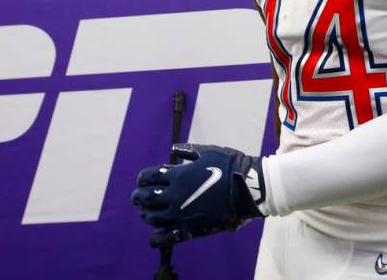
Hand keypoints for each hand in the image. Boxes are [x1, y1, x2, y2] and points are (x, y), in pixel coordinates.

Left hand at [131, 143, 264, 247]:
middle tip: (138, 197)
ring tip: (146, 213)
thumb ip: (188, 150)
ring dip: (146, 214)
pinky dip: (156, 238)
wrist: (249, 188)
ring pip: (152, 218)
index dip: (142, 179)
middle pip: (145, 198)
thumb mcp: (208, 151)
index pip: (147, 177)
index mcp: (178, 176)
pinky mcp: (190, 229)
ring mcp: (181, 214)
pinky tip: (154, 235)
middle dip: (138, 197)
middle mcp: (175, 195)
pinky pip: (166, 237)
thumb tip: (173, 149)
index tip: (143, 180)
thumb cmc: (230, 166)